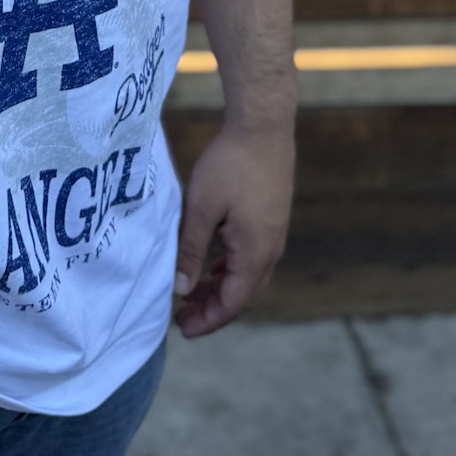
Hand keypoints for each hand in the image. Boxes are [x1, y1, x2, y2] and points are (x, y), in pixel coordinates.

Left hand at [173, 119, 294, 337]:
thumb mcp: (202, 209)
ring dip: (221, 288)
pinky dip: (230, 269)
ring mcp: (274, 234)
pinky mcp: (272, 219)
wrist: (263, 126)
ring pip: (248, 276)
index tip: (183, 329)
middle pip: (243, 295)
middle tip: (182, 317)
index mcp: (255, 253)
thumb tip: (181, 290)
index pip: (233, 303)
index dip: (208, 320)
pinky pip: (252, 257)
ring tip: (192, 293)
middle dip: (213, 309)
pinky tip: (212, 264)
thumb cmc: (230, 165)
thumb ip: (191, 251)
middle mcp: (271, 250)